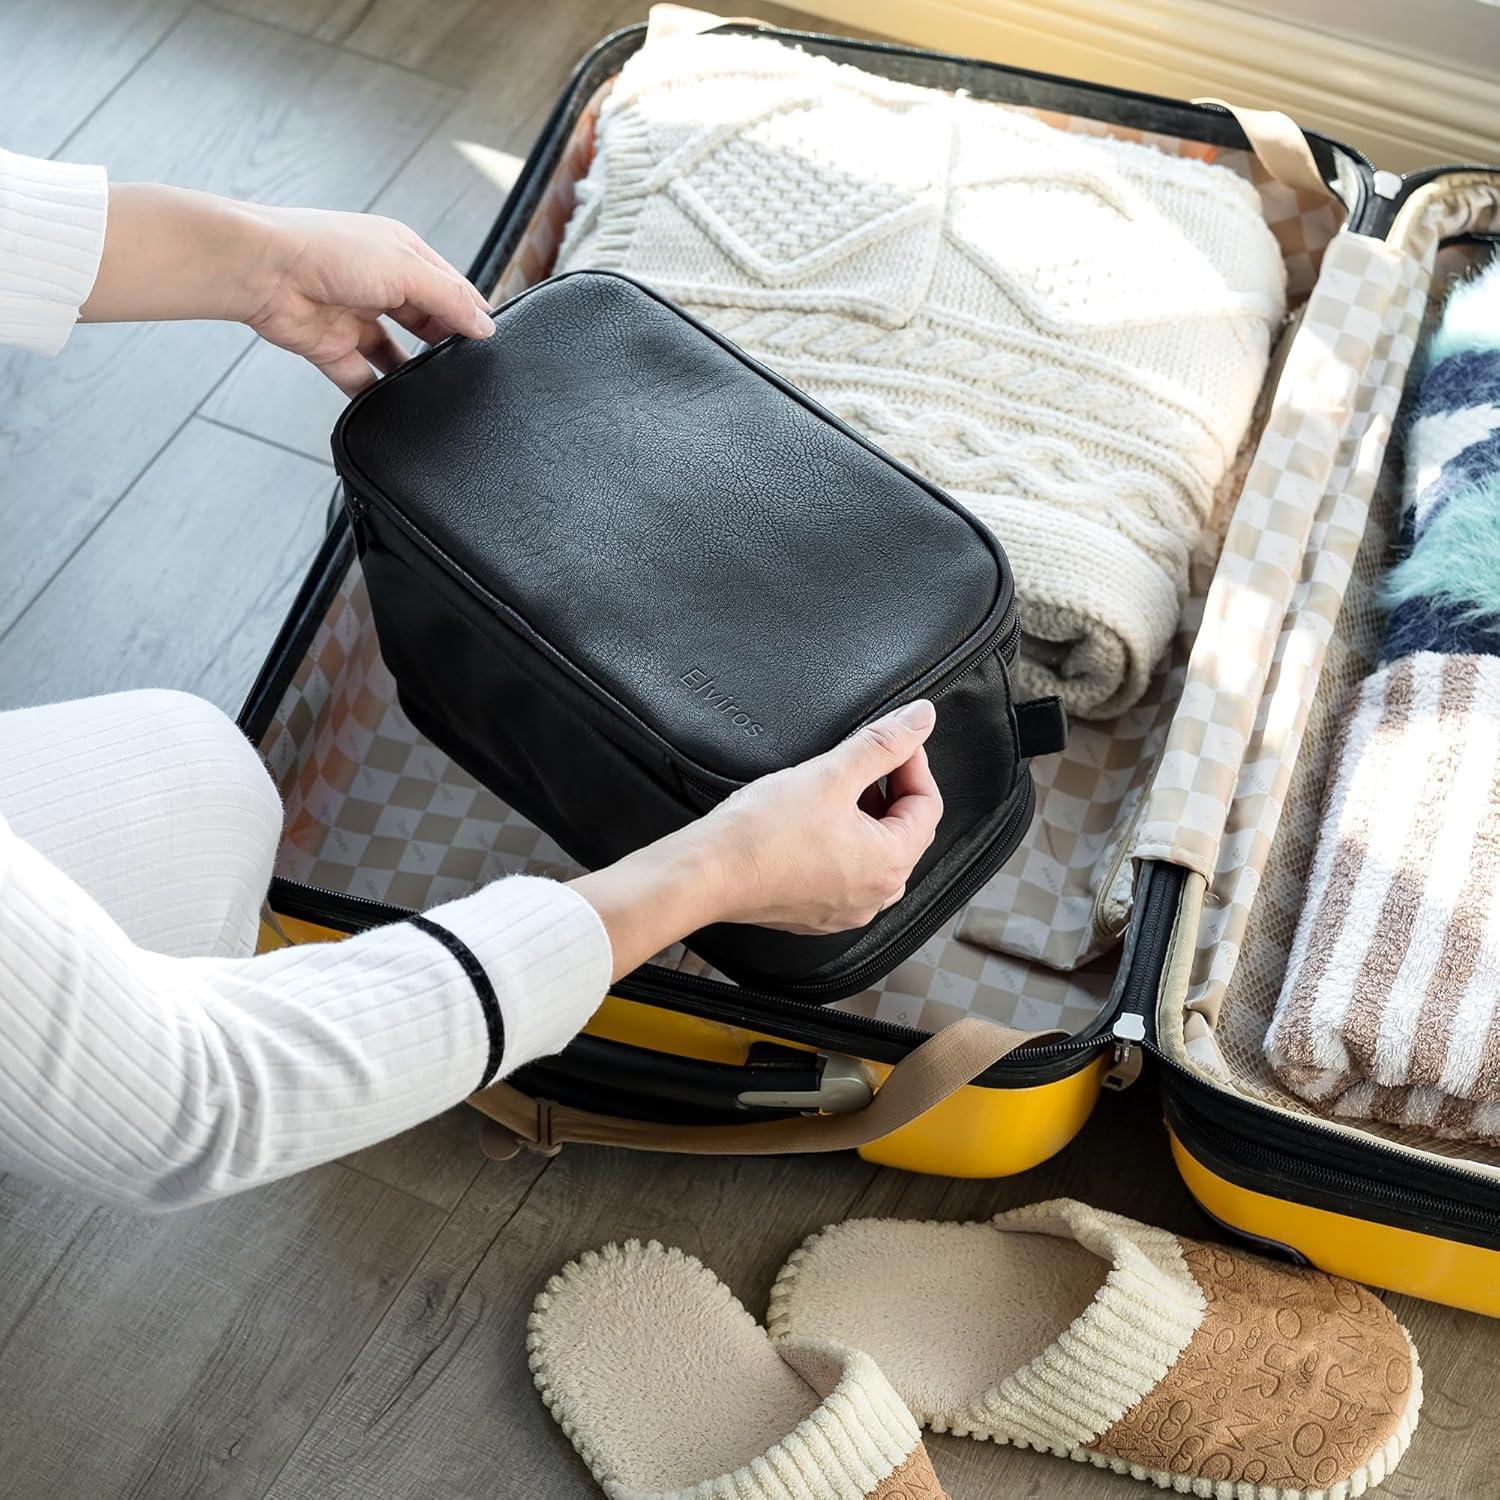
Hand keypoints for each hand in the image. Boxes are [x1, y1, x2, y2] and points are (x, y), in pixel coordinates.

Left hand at [237, 204, 494, 394]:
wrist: (262, 270)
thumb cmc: (326, 251)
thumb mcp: (405, 269)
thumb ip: (449, 300)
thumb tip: (485, 326)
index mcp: (401, 255)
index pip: (448, 288)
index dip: (469, 312)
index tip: (489, 340)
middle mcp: (379, 284)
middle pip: (425, 321)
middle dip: (443, 342)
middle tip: (465, 365)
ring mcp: (354, 318)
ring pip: (396, 354)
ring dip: (412, 371)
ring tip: (433, 388)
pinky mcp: (332, 348)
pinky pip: (360, 379)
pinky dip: (375, 394)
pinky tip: (393, 405)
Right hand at [690, 698, 942, 932]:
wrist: (706, 872)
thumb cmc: (761, 833)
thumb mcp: (831, 773)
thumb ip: (882, 743)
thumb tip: (919, 719)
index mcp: (890, 864)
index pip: (928, 805)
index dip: (914, 762)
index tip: (894, 740)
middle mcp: (876, 896)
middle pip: (906, 831)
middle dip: (891, 791)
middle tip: (864, 761)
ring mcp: (846, 910)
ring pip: (875, 854)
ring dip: (867, 819)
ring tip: (837, 790)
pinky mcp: (816, 913)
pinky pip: (846, 874)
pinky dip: (841, 846)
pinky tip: (814, 824)